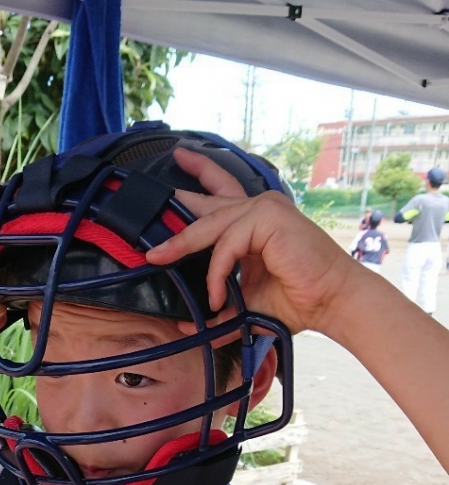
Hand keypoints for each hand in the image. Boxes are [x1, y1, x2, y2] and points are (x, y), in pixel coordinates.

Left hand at [146, 148, 364, 336]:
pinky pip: (226, 243)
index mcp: (256, 224)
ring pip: (211, 225)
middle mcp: (260, 210)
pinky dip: (217, 271)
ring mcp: (265, 210)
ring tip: (159, 259)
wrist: (330, 301)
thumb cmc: (297, 300)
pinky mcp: (269, 218)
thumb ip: (220, 310)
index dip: (201, 174)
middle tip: (154, 190)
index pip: (223, 192)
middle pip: (212, 195)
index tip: (181, 158)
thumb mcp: (248, 304)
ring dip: (182, 244)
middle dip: (182, 192)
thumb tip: (188, 325)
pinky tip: (217, 294)